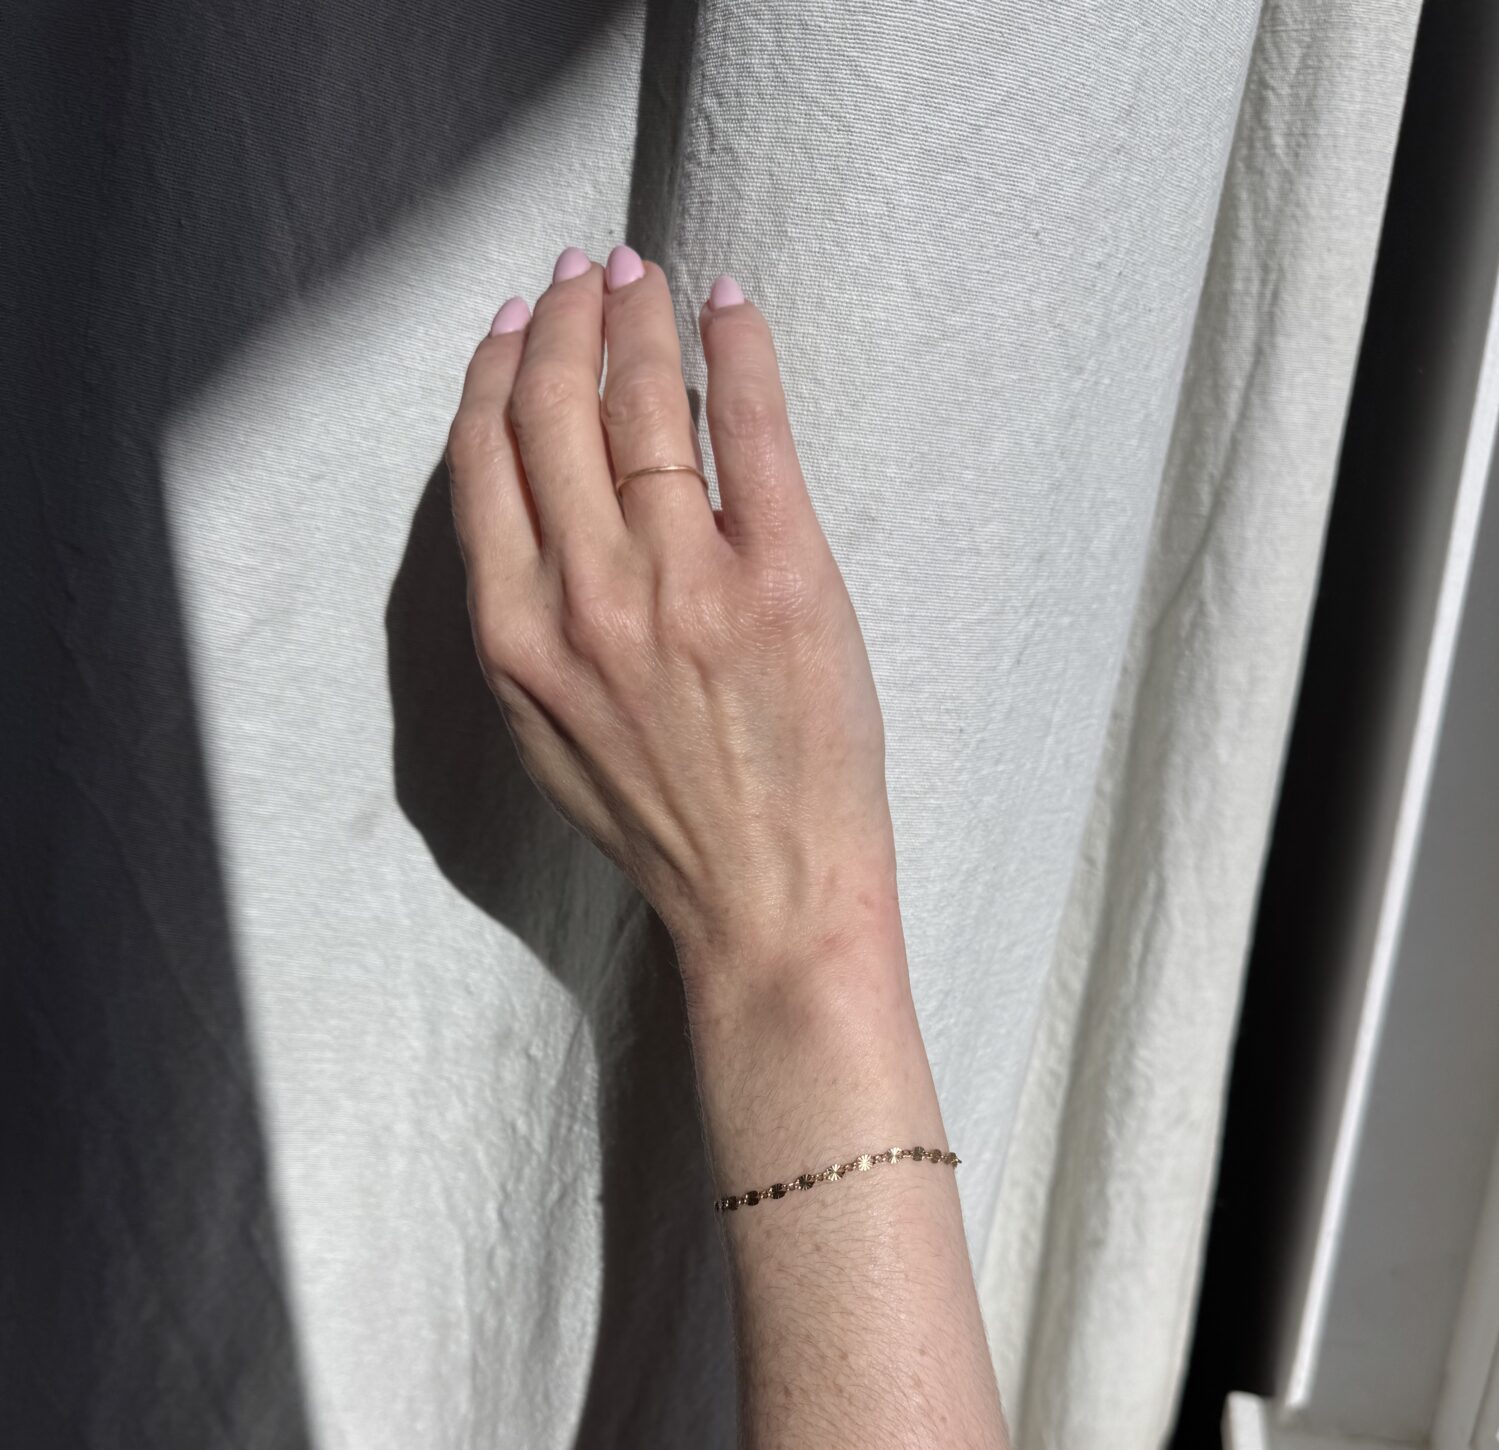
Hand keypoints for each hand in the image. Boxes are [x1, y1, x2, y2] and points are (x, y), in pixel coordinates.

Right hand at [445, 246, 898, 999]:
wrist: (767, 894)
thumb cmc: (659, 824)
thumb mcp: (543, 733)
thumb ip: (518, 622)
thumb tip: (520, 504)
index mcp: (515, 636)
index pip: (485, 458)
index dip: (494, 369)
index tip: (514, 321)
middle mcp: (586, 597)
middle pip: (553, 409)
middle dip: (562, 318)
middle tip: (584, 274)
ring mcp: (684, 583)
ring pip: (642, 403)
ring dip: (638, 318)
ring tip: (642, 279)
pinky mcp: (782, 576)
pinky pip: (752, 427)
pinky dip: (738, 349)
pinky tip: (726, 304)